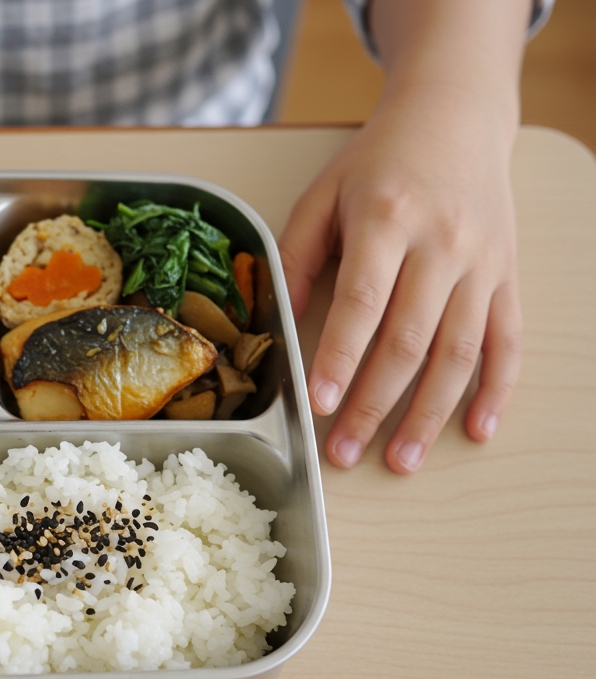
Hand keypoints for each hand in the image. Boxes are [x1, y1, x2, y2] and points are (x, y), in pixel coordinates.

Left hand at [279, 85, 519, 473]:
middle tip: (344, 452)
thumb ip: (296, 257)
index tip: (319, 404)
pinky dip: (497, 390)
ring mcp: (482, 262)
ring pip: (459, 351)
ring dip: (430, 414)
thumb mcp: (323, 195)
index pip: (363, 302)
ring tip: (402, 460)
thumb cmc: (379, 161)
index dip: (340, 357)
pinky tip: (477, 430)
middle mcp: (442, 244)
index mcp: (387, 219)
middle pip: (409, 339)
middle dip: (374, 404)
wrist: (456, 114)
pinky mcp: (508, 275)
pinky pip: (507, 340)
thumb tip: (275, 324)